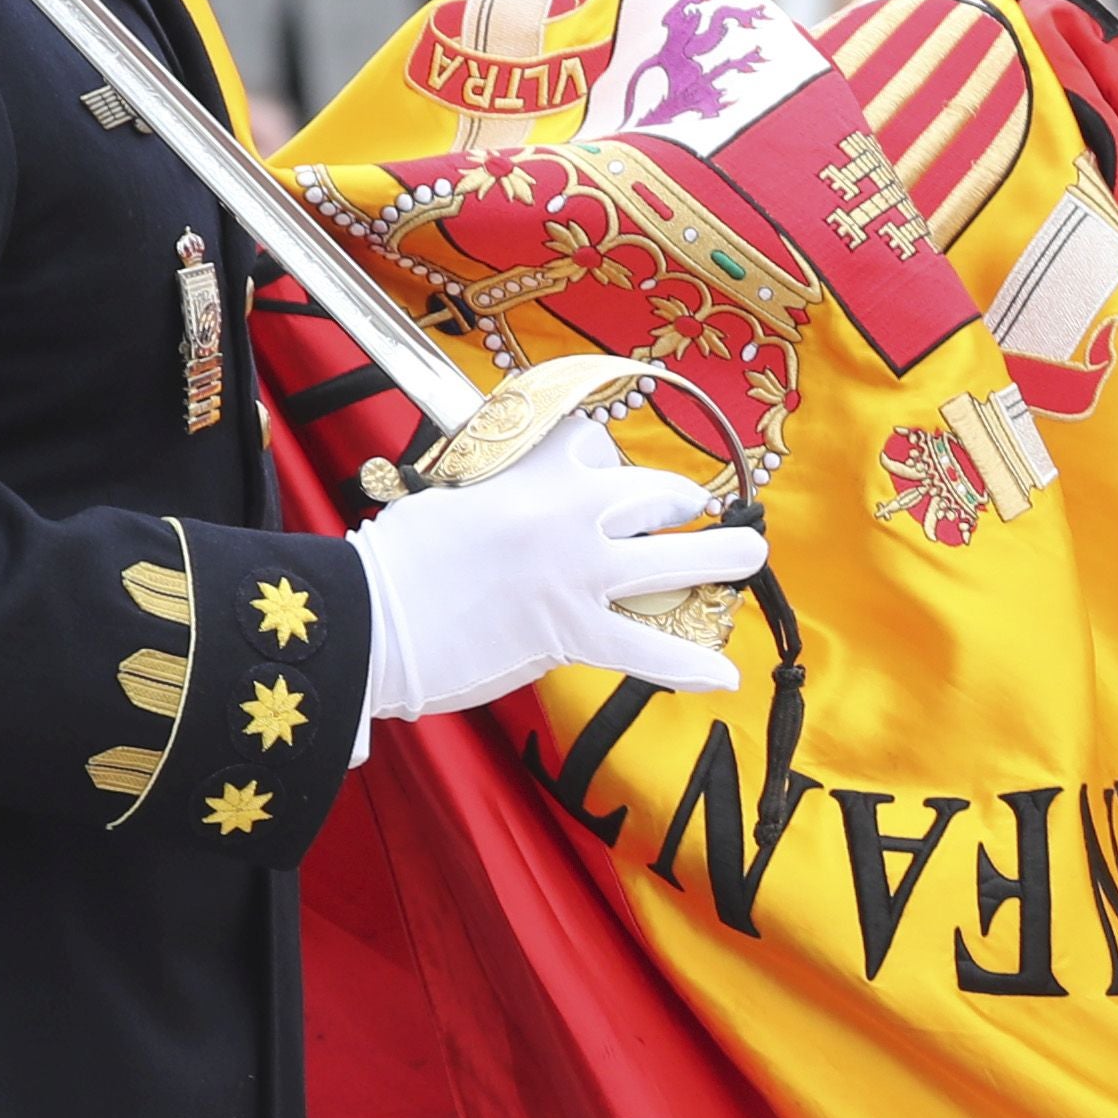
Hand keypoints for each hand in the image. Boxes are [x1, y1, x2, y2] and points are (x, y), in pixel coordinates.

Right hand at [353, 416, 767, 718]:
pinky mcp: (573, 632)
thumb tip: (523, 510)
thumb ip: (500, 495)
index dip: (605, 457)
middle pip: (652, 493)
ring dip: (722, 559)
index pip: (590, 441)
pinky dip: (689, 667)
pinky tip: (724, 676)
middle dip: (680, 501)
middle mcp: (566, 513)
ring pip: (675, 561)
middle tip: (693, 509)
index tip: (605, 469)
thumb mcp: (451, 498)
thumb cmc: (396, 562)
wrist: (370, 617)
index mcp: (528, 470)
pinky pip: (648, 651)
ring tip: (747, 558)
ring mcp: (577, 573)